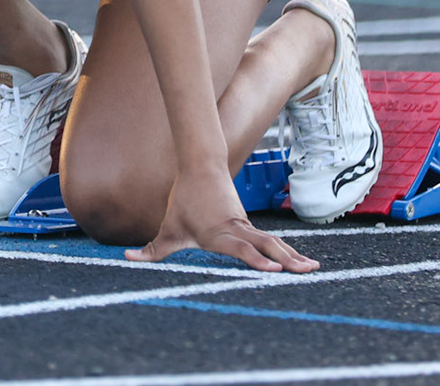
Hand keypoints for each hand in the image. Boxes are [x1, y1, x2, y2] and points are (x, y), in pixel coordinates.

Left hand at [125, 169, 317, 273]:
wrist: (201, 167)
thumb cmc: (184, 202)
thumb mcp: (168, 229)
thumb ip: (152, 250)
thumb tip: (127, 259)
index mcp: (218, 234)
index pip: (240, 249)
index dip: (256, 260)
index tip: (273, 270)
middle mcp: (236, 230)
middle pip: (264, 246)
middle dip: (285, 260)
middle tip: (304, 272)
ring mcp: (246, 227)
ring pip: (272, 242)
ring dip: (292, 256)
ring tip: (313, 270)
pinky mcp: (249, 226)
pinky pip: (271, 240)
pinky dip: (288, 251)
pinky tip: (303, 263)